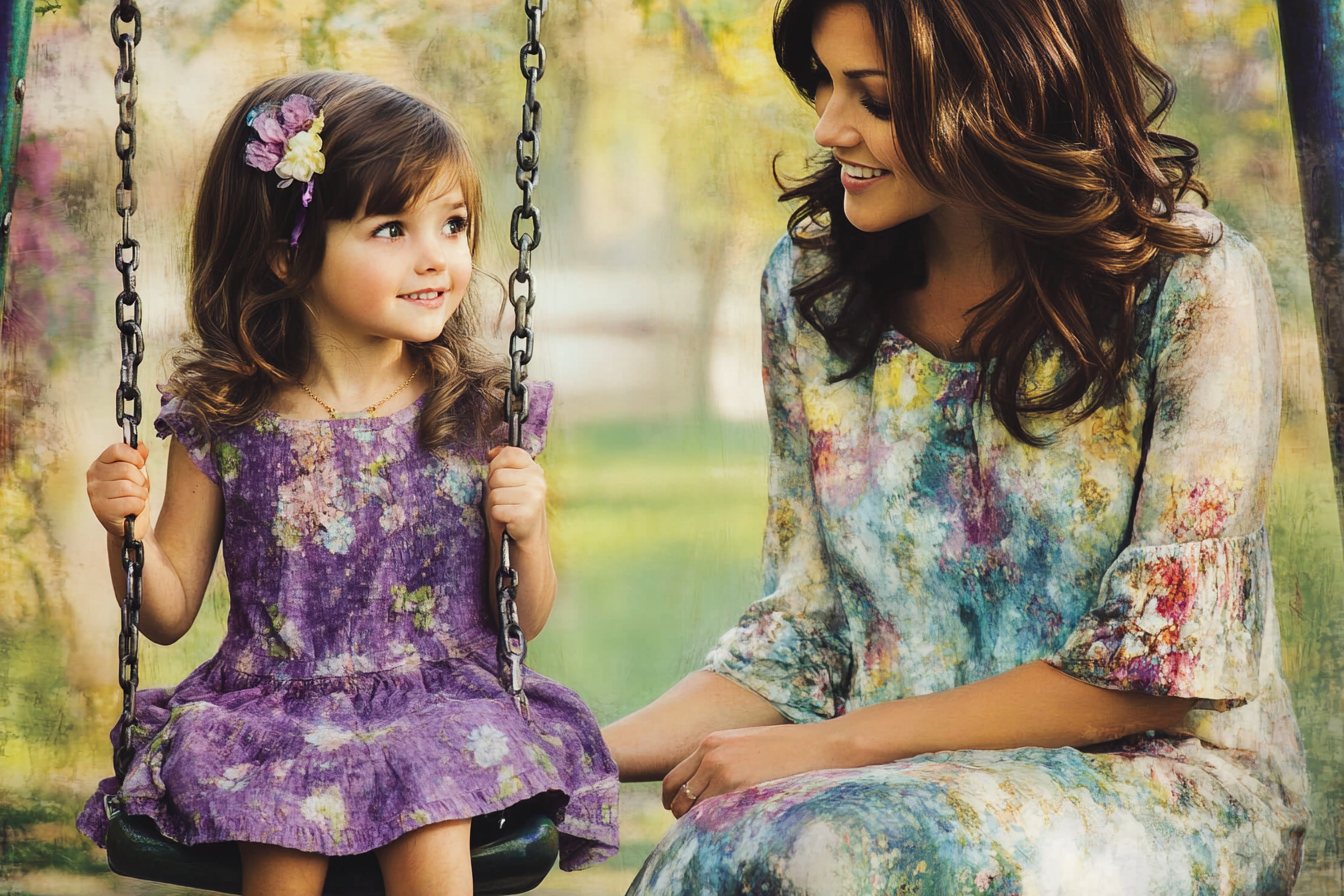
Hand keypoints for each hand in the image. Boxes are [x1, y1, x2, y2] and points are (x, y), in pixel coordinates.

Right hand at [87, 441, 151, 535]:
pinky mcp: (102, 510)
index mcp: (100, 464)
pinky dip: (138, 506)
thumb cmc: (131, 496)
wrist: (130, 524)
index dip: (134, 456)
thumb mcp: (137, 473)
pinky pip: (132, 502)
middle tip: (137, 488)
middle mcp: (93, 477)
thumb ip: (138, 457)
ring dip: (140, 494)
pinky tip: (131, 509)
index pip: (117, 449)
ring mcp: (95, 494)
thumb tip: (141, 446)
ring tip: (134, 499)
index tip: (139, 464)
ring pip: (129, 487)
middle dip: (140, 480)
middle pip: (126, 469)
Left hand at [484, 446, 546, 547]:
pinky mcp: (526, 514)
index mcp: (534, 468)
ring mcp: (534, 497)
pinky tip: (508, 519)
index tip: (501, 479)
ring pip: (495, 494)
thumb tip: (491, 453)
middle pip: (497, 475)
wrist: (526, 534)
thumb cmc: (513, 504)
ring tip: (508, 508)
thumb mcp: (510, 479)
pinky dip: (498, 516)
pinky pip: (497, 510)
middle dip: (494, 488)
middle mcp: (538, 480)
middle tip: (506, 497)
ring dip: (496, 504)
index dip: (497, 465)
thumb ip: (502, 462)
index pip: (509, 453)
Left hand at [662, 722, 851, 817]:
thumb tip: (706, 785)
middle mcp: (711, 756)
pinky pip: (715, 815)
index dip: (672, 799)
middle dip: (681, 815)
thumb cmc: (786, 748)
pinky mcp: (740, 788)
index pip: (675, 777)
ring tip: (711, 831)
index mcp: (711, 743)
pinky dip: (714, 826)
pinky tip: (727, 828)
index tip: (676, 810)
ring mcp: (724, 772)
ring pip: (694, 810)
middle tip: (691, 827)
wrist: (818, 746)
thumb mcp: (744, 743)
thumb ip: (721, 758)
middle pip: (679, 796)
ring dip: (697, 824)